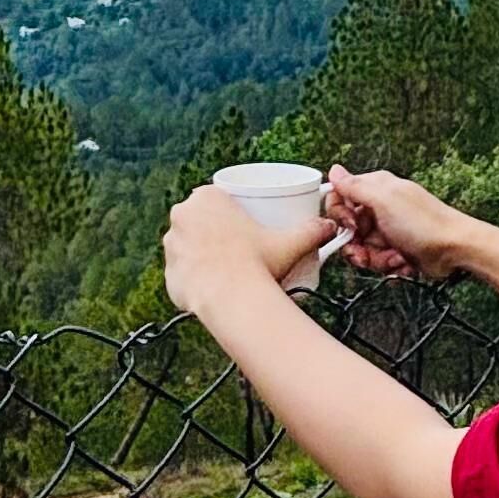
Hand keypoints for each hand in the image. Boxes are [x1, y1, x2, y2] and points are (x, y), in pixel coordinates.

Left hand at [162, 184, 331, 317]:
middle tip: (233, 246)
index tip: (237, 223)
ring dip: (198, 252)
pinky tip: (207, 284)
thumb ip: (311, 229)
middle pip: (196, 218)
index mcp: (206, 198)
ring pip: (185, 244)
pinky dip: (191, 277)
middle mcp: (183, 216)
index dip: (224, 210)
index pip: (212, 197)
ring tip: (220, 266)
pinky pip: (180, 272)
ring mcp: (171, 244)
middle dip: (210, 230)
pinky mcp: (168, 273)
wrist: (234, 300)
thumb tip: (330, 226)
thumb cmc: (257, 264)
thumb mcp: (288, 241)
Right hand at [323, 165, 475, 282]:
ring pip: (362, 249)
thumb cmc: (424, 222)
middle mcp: (380, 207)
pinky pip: (378, 260)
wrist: (453, 249)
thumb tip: (334, 171)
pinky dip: (389, 264)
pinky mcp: (395, 249)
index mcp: (375, 189)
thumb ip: (355, 186)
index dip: (340, 215)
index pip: (341, 198)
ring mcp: (388, 229)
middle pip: (349, 230)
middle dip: (357, 246)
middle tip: (367, 252)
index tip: (349, 226)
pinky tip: (403, 260)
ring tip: (394, 255)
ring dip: (376, 258)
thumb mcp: (384, 200)